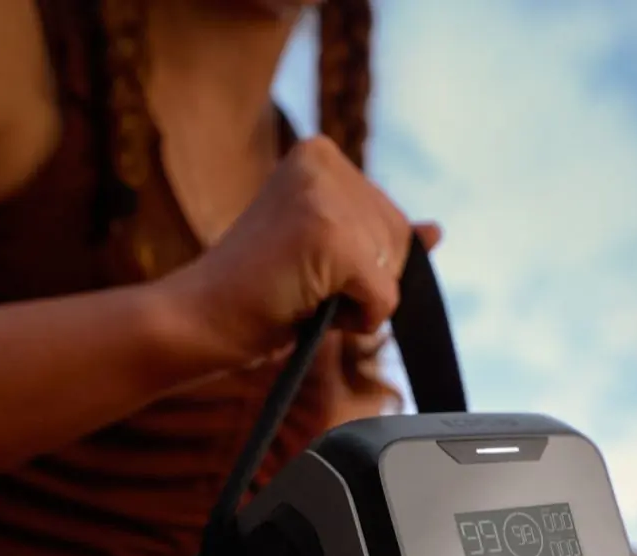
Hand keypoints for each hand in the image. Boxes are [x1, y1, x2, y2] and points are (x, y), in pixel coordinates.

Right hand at [165, 136, 440, 365]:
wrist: (199, 319)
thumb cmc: (257, 293)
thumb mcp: (326, 254)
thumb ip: (378, 237)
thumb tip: (437, 232)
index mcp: (320, 154)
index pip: (392, 221)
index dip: (359, 264)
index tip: (300, 265)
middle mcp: (323, 161)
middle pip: (400, 244)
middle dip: (362, 283)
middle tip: (298, 284)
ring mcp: (325, 196)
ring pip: (394, 272)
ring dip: (356, 304)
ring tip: (298, 294)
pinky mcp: (329, 236)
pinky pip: (385, 298)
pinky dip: (357, 321)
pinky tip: (306, 308)